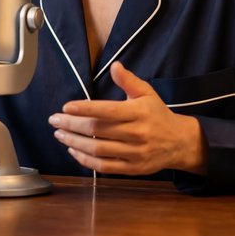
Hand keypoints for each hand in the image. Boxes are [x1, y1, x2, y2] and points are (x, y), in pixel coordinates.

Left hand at [48, 61, 206, 175]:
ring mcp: (134, 153)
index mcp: (139, 113)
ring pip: (98, 150)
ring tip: (59, 133)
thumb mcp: (147, 93)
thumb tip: (115, 66)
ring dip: (74, 142)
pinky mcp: (132, 169)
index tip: (66, 107)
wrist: (179, 142)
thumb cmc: (158, 114)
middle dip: (72, 125)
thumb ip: (129, 80)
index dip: (85, 109)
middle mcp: (137, 134)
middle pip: (98, 130)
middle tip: (55, 120)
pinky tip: (73, 150)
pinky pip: (104, 167)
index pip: (107, 111)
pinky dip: (85, 161)